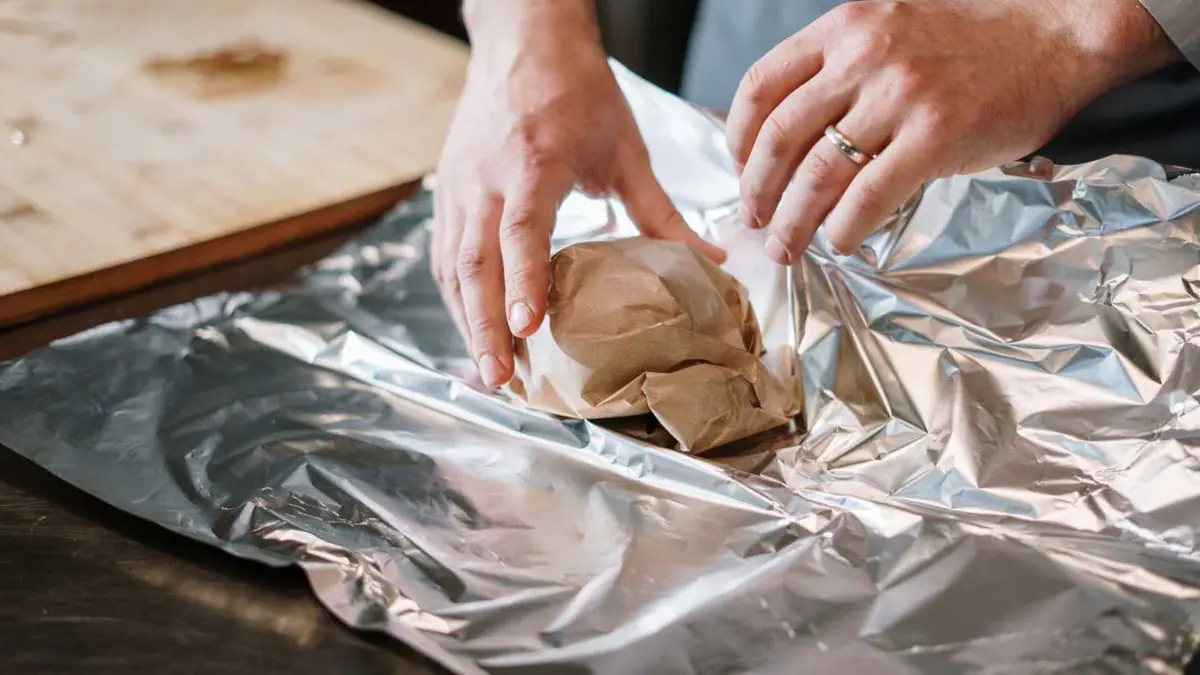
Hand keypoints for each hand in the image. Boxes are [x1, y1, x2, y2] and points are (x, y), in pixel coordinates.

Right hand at [435, 1, 723, 387]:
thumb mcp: (625, 149)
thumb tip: (709, 261)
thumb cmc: (577, 92)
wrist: (523, 41)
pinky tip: (470, 329)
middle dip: (484, 325)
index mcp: (533, 164)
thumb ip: (660, 212)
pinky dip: (454, 297)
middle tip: (500, 377)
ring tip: (485, 370)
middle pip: (474, 261)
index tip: (529, 327)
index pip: (521, 231)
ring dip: (465, 321)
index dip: (523, 281)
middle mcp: (486, 178)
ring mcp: (458, 186)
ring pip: (451, 264)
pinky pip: (443, 254)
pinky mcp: (447, 192)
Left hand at [726, 0, 1179, 262]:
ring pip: (818, 172)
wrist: (1058, 34)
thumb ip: (841, 68)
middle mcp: (864, 56)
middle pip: (779, 136)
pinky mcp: (938, 136)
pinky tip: (841, 243)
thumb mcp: (891, 28)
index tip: (739, 168)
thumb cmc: (974, 39)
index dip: (738, 137)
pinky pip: (870, 195)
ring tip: (783, 246)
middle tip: (752, 220)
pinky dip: (846, 228)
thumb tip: (792, 134)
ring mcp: (901, 96)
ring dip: (792, 220)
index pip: (761, 85)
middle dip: (756, 189)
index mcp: (844, 27)